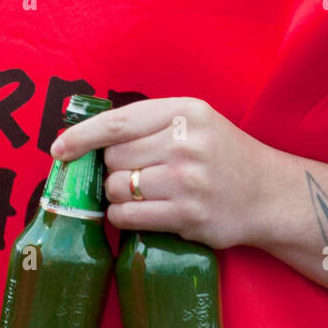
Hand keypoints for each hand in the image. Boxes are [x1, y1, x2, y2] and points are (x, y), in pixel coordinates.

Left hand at [51, 97, 274, 248]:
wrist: (268, 193)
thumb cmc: (221, 154)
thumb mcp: (193, 122)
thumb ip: (149, 124)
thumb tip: (87, 138)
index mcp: (184, 111)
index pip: (118, 122)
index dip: (81, 136)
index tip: (59, 149)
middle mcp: (186, 142)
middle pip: (114, 158)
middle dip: (111, 169)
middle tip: (129, 174)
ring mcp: (188, 181)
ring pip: (118, 189)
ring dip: (116, 195)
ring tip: (137, 193)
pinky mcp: (188, 216)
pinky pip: (130, 217)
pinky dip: (124, 217)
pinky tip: (138, 212)